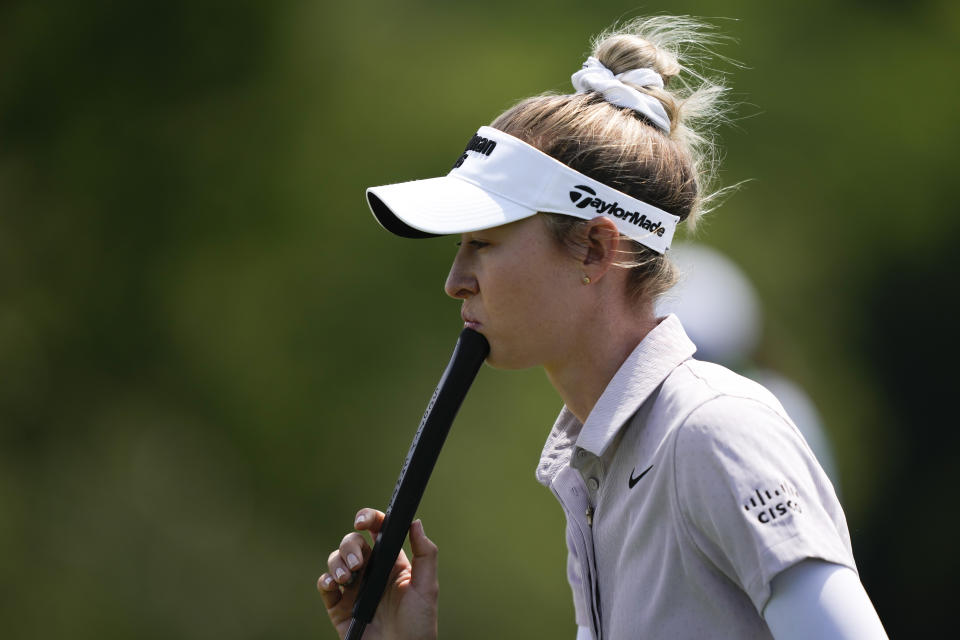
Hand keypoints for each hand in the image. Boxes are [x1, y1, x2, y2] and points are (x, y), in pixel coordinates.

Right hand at [318, 508, 438, 639]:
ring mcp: (354, 589)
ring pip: (336, 560)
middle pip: (352, 542)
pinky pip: (325, 585)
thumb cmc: (418, 626)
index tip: (362, 521)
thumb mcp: (426, 587)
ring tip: (347, 578)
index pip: (378, 532)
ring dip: (337, 562)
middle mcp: (371, 572)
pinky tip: (334, 584)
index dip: (368, 519)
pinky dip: (325, 579)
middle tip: (358, 563)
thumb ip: (425, 553)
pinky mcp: (339, 607)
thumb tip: (414, 522)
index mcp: (392, 563)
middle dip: (350, 546)